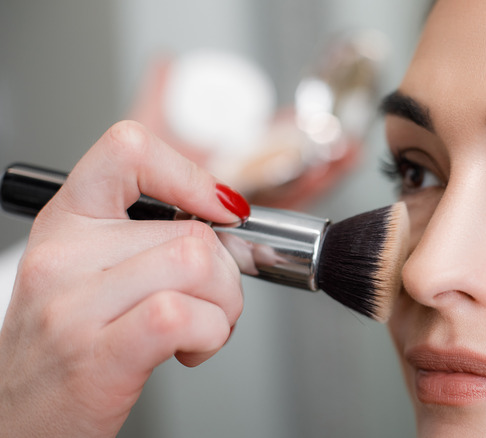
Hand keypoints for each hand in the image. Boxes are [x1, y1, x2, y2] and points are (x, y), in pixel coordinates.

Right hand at [0, 121, 244, 436]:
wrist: (20, 423)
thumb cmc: (68, 350)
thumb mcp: (92, 273)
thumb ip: (149, 238)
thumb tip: (225, 218)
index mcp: (67, 222)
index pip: (128, 149)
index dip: (191, 174)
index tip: (221, 209)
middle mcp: (64, 256)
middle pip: (192, 230)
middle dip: (227, 274)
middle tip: (210, 303)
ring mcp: (75, 305)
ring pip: (198, 264)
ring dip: (225, 305)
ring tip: (202, 327)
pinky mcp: (98, 356)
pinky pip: (186, 315)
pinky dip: (212, 334)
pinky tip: (191, 350)